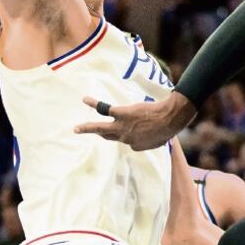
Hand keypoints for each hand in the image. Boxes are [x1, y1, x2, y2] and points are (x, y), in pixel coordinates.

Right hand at [73, 92, 196, 150]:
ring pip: (100, 128)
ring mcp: (122, 126)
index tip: (142, 126)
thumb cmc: (168, 128)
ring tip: (76, 129)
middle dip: (98, 135)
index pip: (128, 140)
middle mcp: (125, 138)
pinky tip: (85, 99)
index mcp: (135, 145)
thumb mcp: (159, 140)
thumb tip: (146, 137)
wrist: (168, 119)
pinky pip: (104, 109)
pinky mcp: (121, 114)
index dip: (133, 133)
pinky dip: (94, 104)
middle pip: (108, 137)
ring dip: (87, 128)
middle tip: (88, 135)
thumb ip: (150, 140)